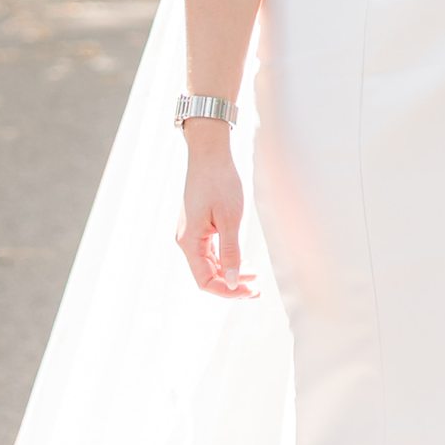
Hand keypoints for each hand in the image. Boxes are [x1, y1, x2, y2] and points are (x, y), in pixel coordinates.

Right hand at [177, 127, 257, 298]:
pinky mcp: (199, 226)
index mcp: (190, 242)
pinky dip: (228, 260)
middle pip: (207, 275)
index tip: (249, 291)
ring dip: (231, 274)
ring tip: (254, 279)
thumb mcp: (230, 219)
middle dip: (231, 285)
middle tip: (256, 290)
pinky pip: (212, 252)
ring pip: (210, 264)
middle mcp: (187, 241)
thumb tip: (231, 281)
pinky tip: (244, 263)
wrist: (210, 153)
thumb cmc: (220, 181)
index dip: (227, 291)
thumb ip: (231, 252)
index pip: (205, 280)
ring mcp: (192, 234)